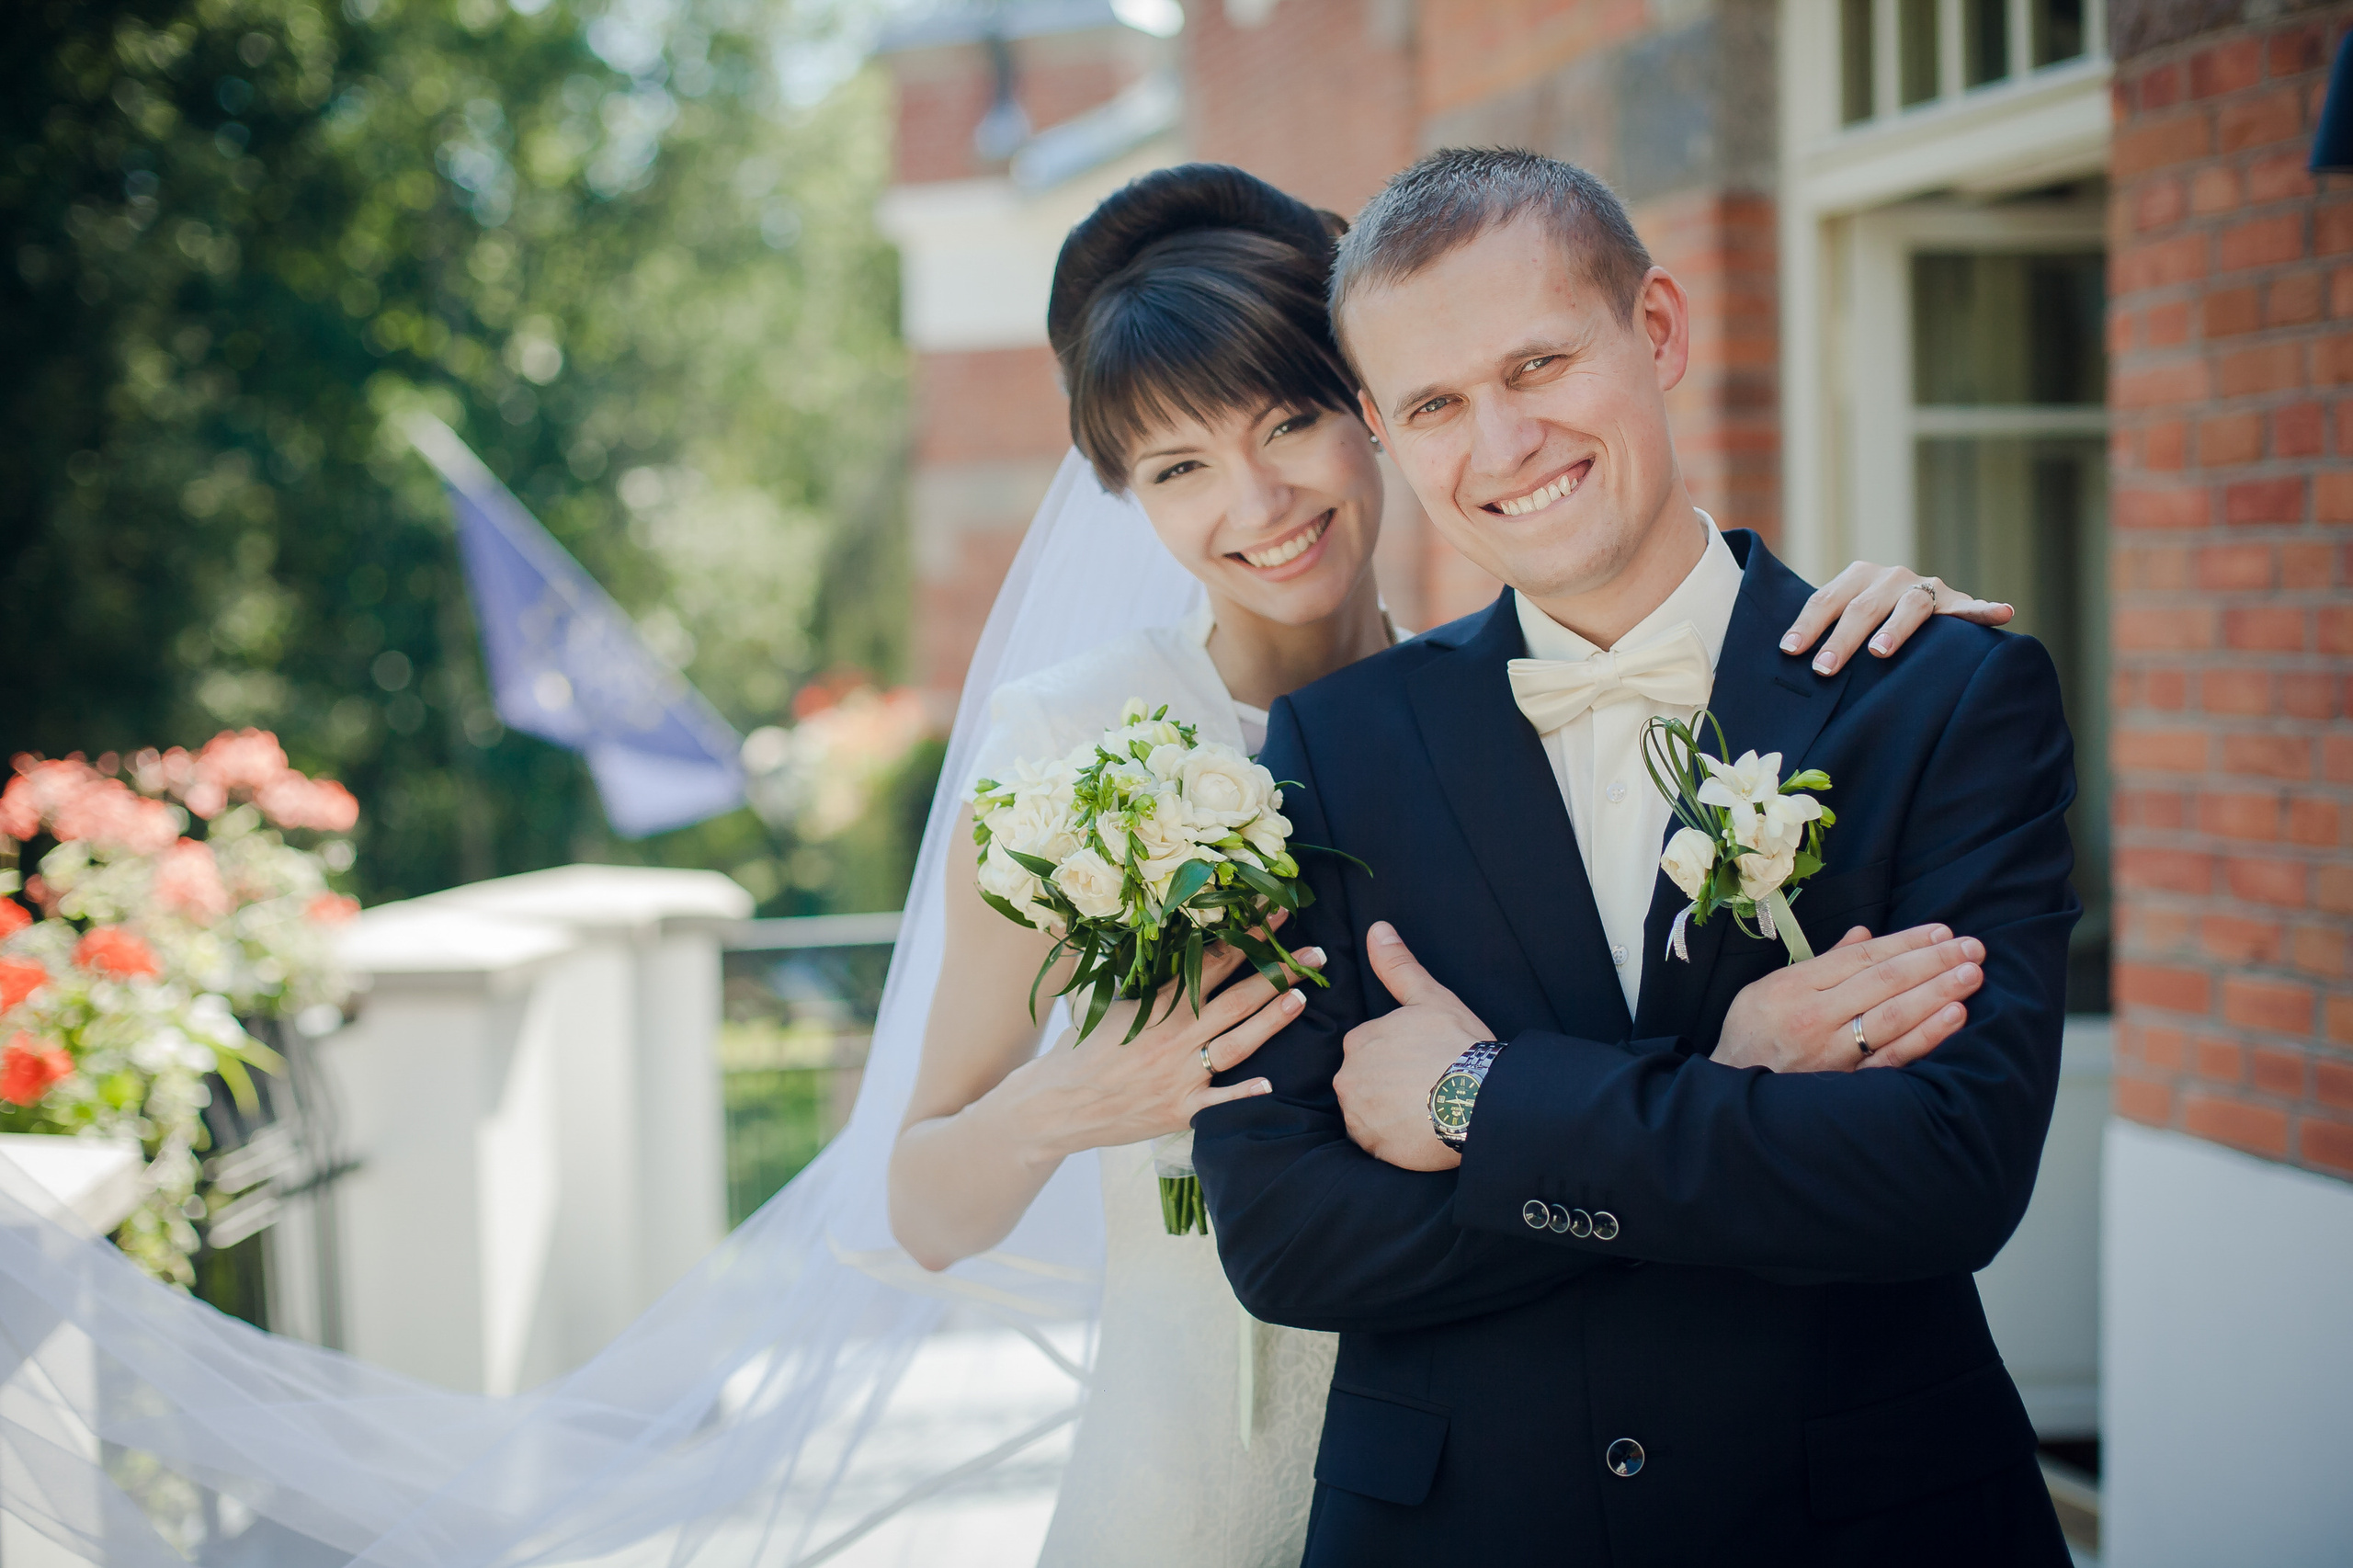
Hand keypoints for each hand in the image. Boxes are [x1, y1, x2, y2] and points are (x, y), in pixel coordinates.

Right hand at [1014, 933, 1321, 1160]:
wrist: (1053, 1105)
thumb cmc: (1078, 1049)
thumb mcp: (1105, 1002)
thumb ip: (1140, 975)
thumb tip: (1156, 935)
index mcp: (1158, 1005)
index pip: (1213, 961)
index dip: (1249, 936)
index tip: (1277, 913)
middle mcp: (1174, 1037)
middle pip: (1237, 999)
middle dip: (1279, 972)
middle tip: (1316, 953)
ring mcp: (1179, 1075)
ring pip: (1237, 1043)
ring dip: (1273, 1020)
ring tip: (1303, 997)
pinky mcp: (1178, 1111)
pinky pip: (1217, 1103)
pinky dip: (1243, 1094)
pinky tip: (1271, 1084)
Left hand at [1335, 922, 1490, 1170]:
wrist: (1479, 1099)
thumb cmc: (1458, 1045)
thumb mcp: (1430, 998)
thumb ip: (1398, 966)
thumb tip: (1377, 928)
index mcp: (1359, 1039)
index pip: (1369, 1050)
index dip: (1398, 1057)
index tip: (1424, 1062)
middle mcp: (1348, 1076)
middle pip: (1364, 1082)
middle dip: (1390, 1085)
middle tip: (1427, 1087)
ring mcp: (1357, 1113)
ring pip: (1368, 1112)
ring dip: (1390, 1113)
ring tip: (1426, 1111)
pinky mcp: (1371, 1145)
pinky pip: (1374, 1142)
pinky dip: (1392, 1140)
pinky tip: (1419, 1132)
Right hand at [1715, 924, 1983, 1072]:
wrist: (1730, 1091)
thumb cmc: (1752, 1035)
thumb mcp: (1770, 988)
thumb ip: (1821, 963)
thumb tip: (1865, 936)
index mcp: (1794, 987)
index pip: (1861, 958)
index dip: (1906, 942)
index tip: (1942, 932)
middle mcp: (1814, 1017)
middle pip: (1884, 981)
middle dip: (1933, 961)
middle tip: (1972, 948)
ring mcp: (1833, 1052)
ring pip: (1894, 1015)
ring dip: (1938, 991)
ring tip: (1973, 974)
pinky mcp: (1847, 1083)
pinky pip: (1894, 1057)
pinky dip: (1926, 1035)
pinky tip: (1954, 1016)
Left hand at [1779, 563, 2014, 675]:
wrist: (1918, 611)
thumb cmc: (1868, 626)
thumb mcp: (1845, 620)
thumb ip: (1822, 630)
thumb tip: (1780, 657)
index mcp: (1859, 577)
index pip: (1828, 599)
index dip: (1809, 625)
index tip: (1791, 651)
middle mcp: (1892, 578)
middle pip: (1864, 606)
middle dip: (1843, 639)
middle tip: (1825, 669)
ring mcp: (1927, 589)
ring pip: (1911, 606)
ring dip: (1896, 629)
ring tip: (1881, 652)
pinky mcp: (1959, 605)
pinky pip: (1974, 609)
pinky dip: (1987, 610)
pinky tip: (2003, 613)